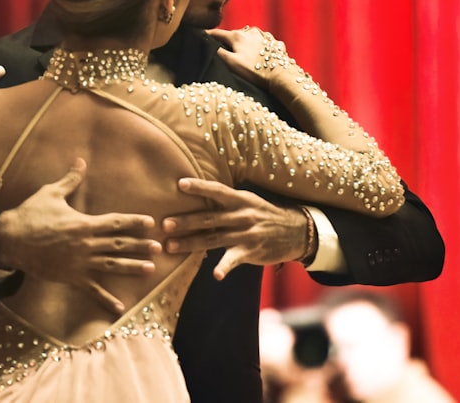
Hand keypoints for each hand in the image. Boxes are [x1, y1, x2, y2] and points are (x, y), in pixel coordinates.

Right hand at [0, 159, 160, 313]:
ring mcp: (80, 263)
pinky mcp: (71, 277)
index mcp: (84, 224)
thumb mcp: (51, 193)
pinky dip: (106, 300)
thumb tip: (80, 160)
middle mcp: (86, 244)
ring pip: (112, 265)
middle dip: (140, 245)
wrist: (10, 240)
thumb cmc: (30, 214)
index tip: (150, 222)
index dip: (134, 221)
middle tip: (159, 247)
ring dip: (132, 267)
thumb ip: (70, 179)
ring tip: (150, 269)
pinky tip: (120, 308)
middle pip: (119, 244)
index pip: (116, 222)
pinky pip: (92, 290)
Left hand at [162, 178, 307, 279]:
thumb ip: (226, 201)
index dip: (199, 187)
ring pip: (213, 238)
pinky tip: (216, 274)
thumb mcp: (248, 201)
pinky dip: (225, 267)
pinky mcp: (250, 251)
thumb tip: (197, 195)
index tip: (180, 184)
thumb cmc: (264, 214)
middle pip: (209, 218)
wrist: (294, 231)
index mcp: (240, 199)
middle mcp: (242, 215)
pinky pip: (234, 259)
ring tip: (171, 246)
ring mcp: (246, 234)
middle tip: (164, 224)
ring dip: (191, 243)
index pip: (217, 191)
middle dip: (186, 221)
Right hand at [207, 27, 290, 87]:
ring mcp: (264, 36)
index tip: (202, 35)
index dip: (208, 35)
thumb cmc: (254, 71)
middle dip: (228, 40)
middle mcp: (251, 31)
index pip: (218, 33)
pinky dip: (258, 47)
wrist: (280, 75)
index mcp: (238, 36)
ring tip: (244, 55)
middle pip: (234, 34)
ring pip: (249, 36)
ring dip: (244, 43)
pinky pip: (262, 42)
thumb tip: (212, 46)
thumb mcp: (232, 64)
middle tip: (225, 51)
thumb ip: (219, 53)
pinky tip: (259, 56)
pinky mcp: (274, 43)